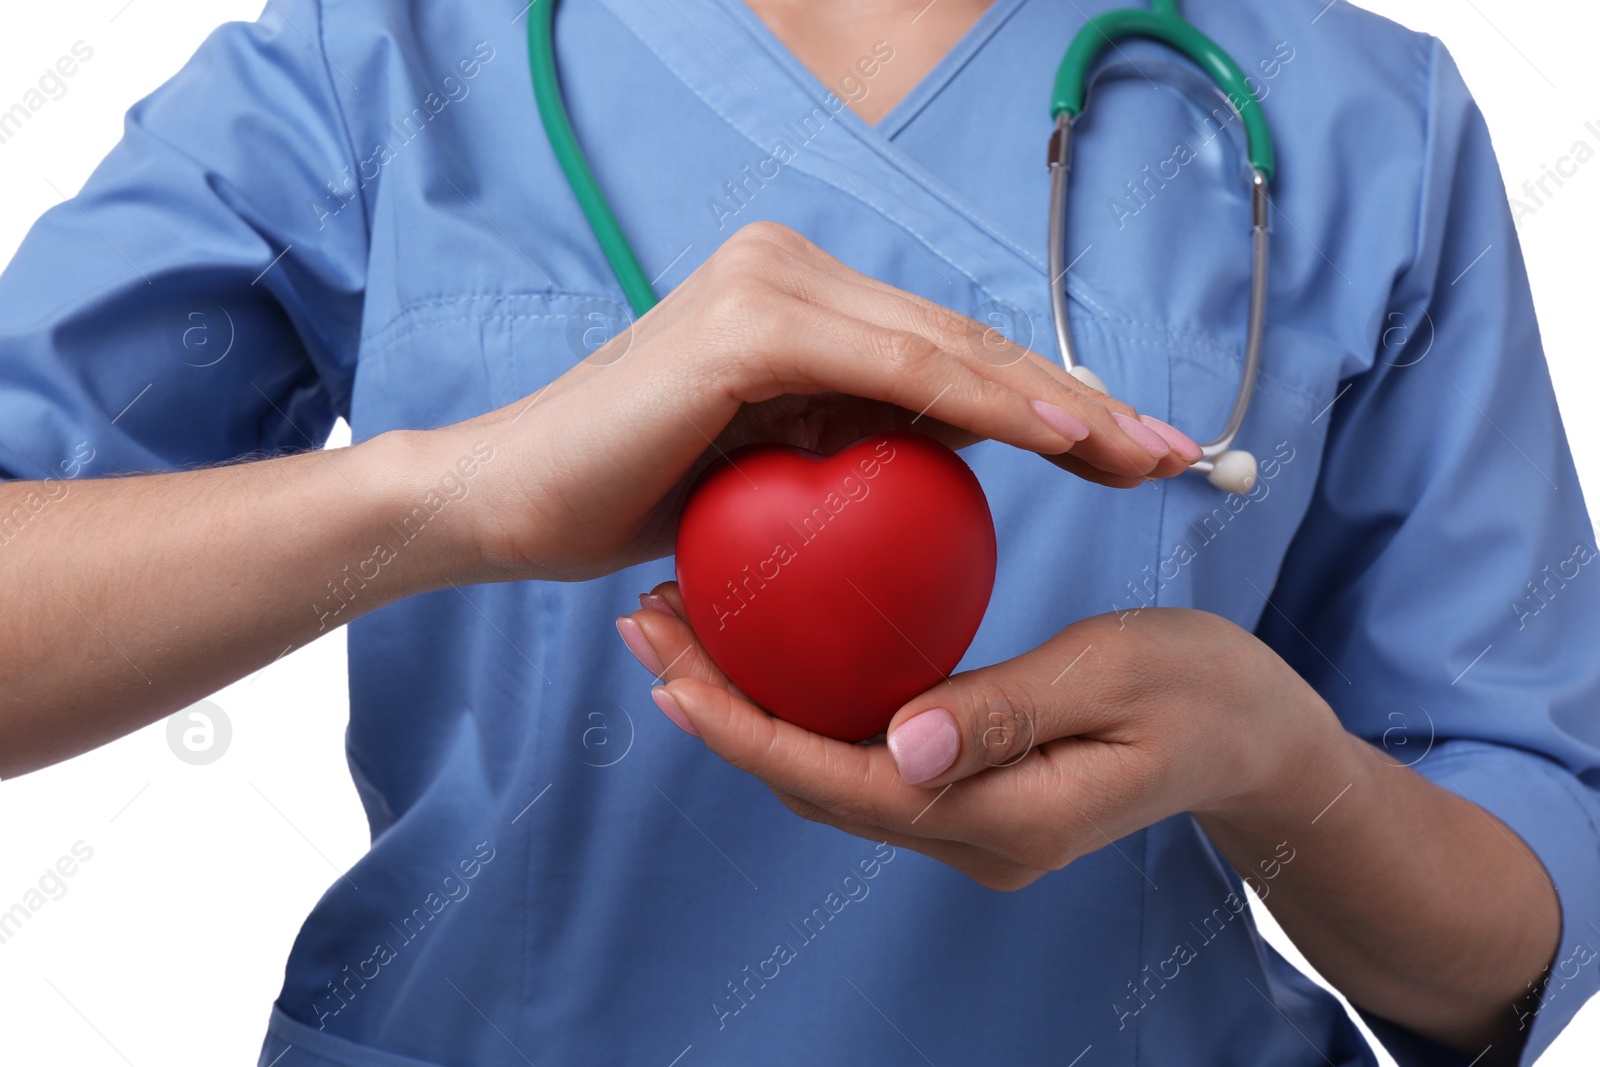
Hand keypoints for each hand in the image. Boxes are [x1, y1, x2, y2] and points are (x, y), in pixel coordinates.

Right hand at [437, 221, 1200, 581]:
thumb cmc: (627, 500)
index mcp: (796, 302)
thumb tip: (938, 451)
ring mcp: (770, 285)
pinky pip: (896, 369)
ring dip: (1056, 403)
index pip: (942, 355)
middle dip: (1076, 403)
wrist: (506, 505)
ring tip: (1143, 453)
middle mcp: (789, 271)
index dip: (1043, 402)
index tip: (1129, 452)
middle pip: (961, 343)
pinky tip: (1064, 439)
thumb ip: (845, 443)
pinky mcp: (748, 323)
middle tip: (1170, 454)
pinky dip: (986, 403)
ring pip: (945, 349)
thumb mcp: (765, 475)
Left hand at [616, 584, 1344, 890]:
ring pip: (830, 774)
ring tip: (683, 627)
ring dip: (752, 708)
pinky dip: (806, 706)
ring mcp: (967, 822)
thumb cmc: (1208, 697)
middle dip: (723, 715)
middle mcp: (969, 836)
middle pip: (815, 784)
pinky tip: (772, 645)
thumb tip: (900, 740)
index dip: (749, 733)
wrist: (1259, 743)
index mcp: (1003, 818)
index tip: (672, 672)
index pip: (845, 784)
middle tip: (648, 626)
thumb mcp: (1120, 679)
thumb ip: (1011, 710)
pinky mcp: (968, 790)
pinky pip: (864, 755)